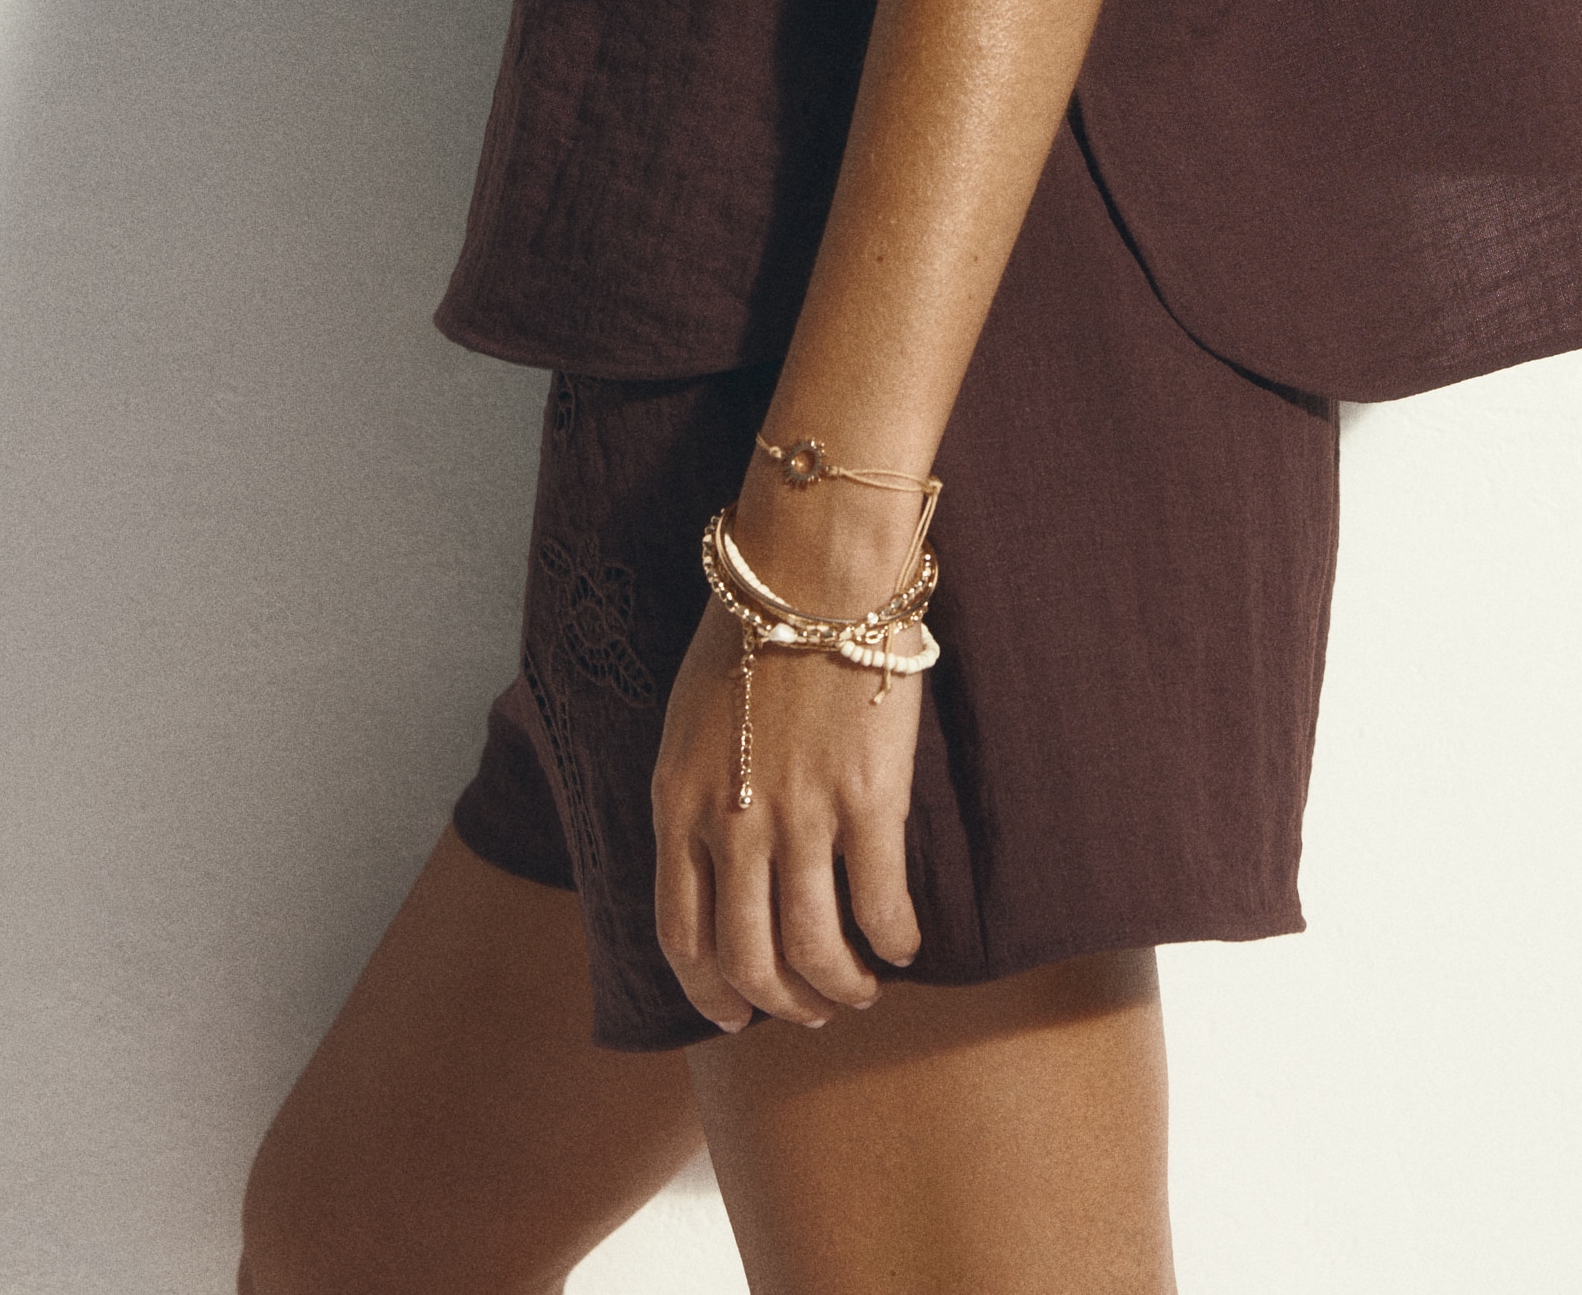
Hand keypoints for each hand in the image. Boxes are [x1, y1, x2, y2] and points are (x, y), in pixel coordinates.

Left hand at [650, 520, 924, 1032]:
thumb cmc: (752, 627)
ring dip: (841, 986)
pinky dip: (893, 940)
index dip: (710, 991)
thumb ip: (699, 794)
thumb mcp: (690, 720)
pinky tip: (904, 940)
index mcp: (677, 804)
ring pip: (815, 952)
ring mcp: (799, 818)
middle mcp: (729, 826)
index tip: (737, 1015)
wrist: (812, 567)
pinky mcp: (867, 802)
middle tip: (812, 1009)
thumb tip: (722, 859)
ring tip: (862, 986)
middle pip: (749, 961)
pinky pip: (880, 906)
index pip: (682, 936)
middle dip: (782, 1002)